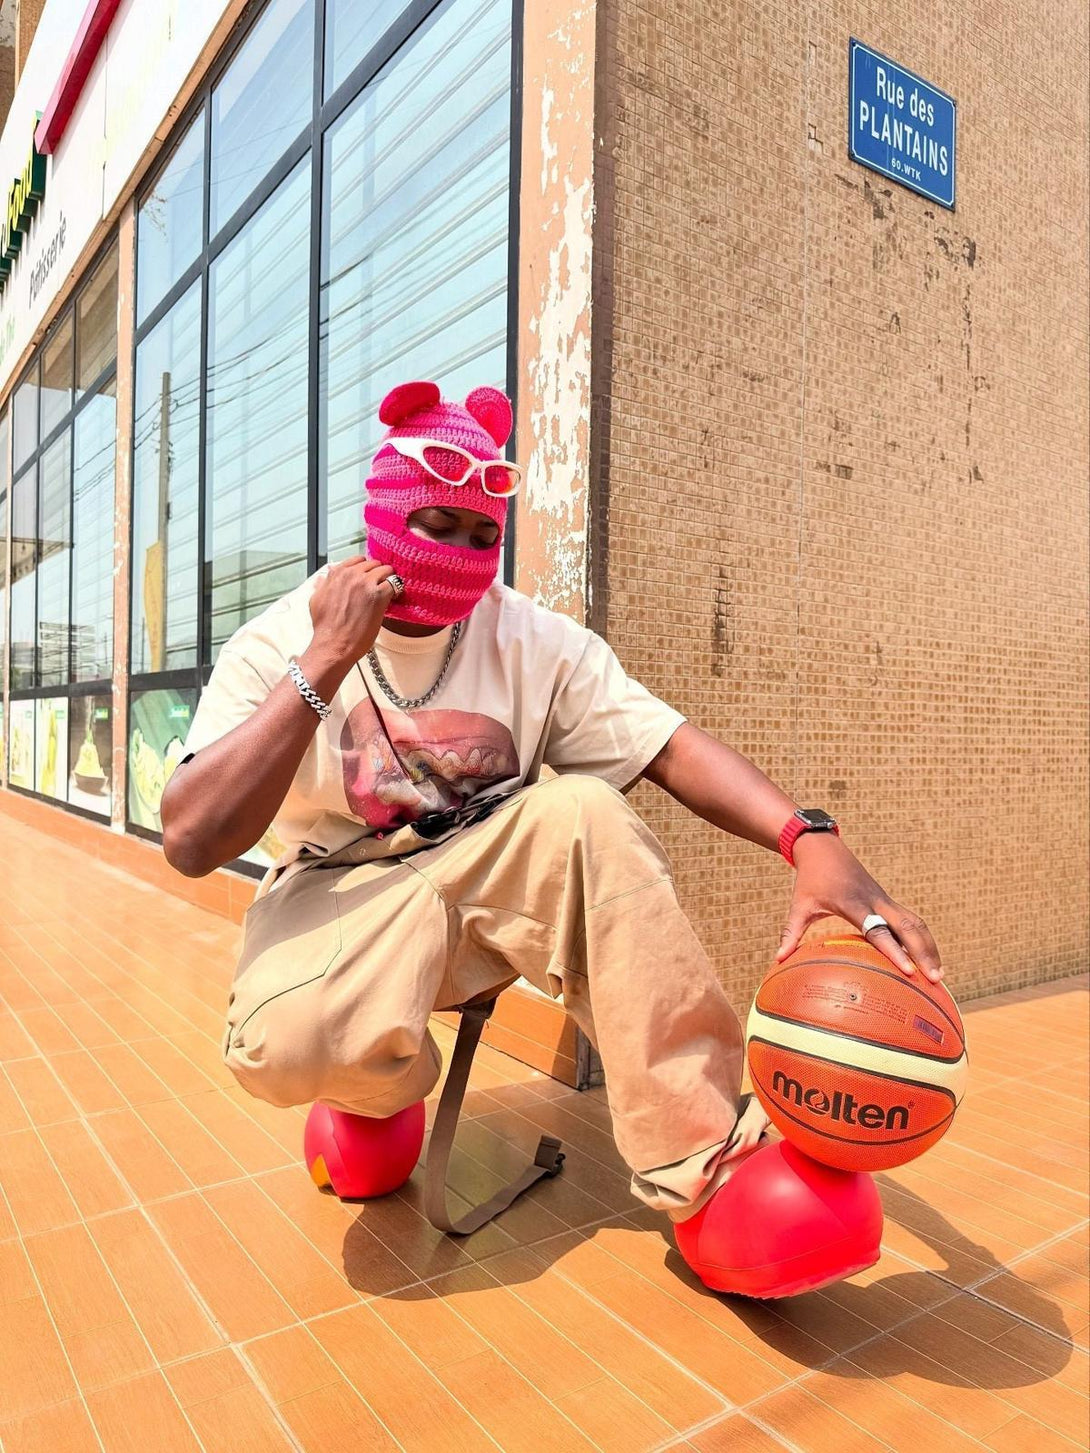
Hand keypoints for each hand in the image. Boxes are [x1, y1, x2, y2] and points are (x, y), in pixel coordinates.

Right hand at [308, 557, 401, 665]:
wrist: (333, 645)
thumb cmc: (325, 627)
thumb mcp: (316, 600)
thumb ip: (323, 585)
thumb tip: (323, 578)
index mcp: (337, 573)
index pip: (359, 560)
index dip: (366, 569)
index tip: (368, 578)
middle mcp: (352, 574)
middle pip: (374, 564)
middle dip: (378, 574)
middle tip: (379, 587)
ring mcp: (366, 583)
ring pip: (387, 570)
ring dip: (389, 580)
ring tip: (387, 592)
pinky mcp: (379, 595)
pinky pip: (395, 584)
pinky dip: (397, 590)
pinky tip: (393, 598)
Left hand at [776, 832, 943, 981]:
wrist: (823, 849)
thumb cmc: (810, 879)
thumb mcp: (799, 906)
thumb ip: (791, 933)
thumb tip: (778, 959)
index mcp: (853, 903)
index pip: (878, 930)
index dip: (894, 951)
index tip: (908, 971)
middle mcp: (875, 901)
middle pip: (908, 926)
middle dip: (924, 952)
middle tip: (935, 979)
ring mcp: (884, 899)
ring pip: (915, 922)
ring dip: (929, 946)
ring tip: (939, 974)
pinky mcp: (888, 900)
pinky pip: (911, 919)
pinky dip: (922, 937)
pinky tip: (929, 958)